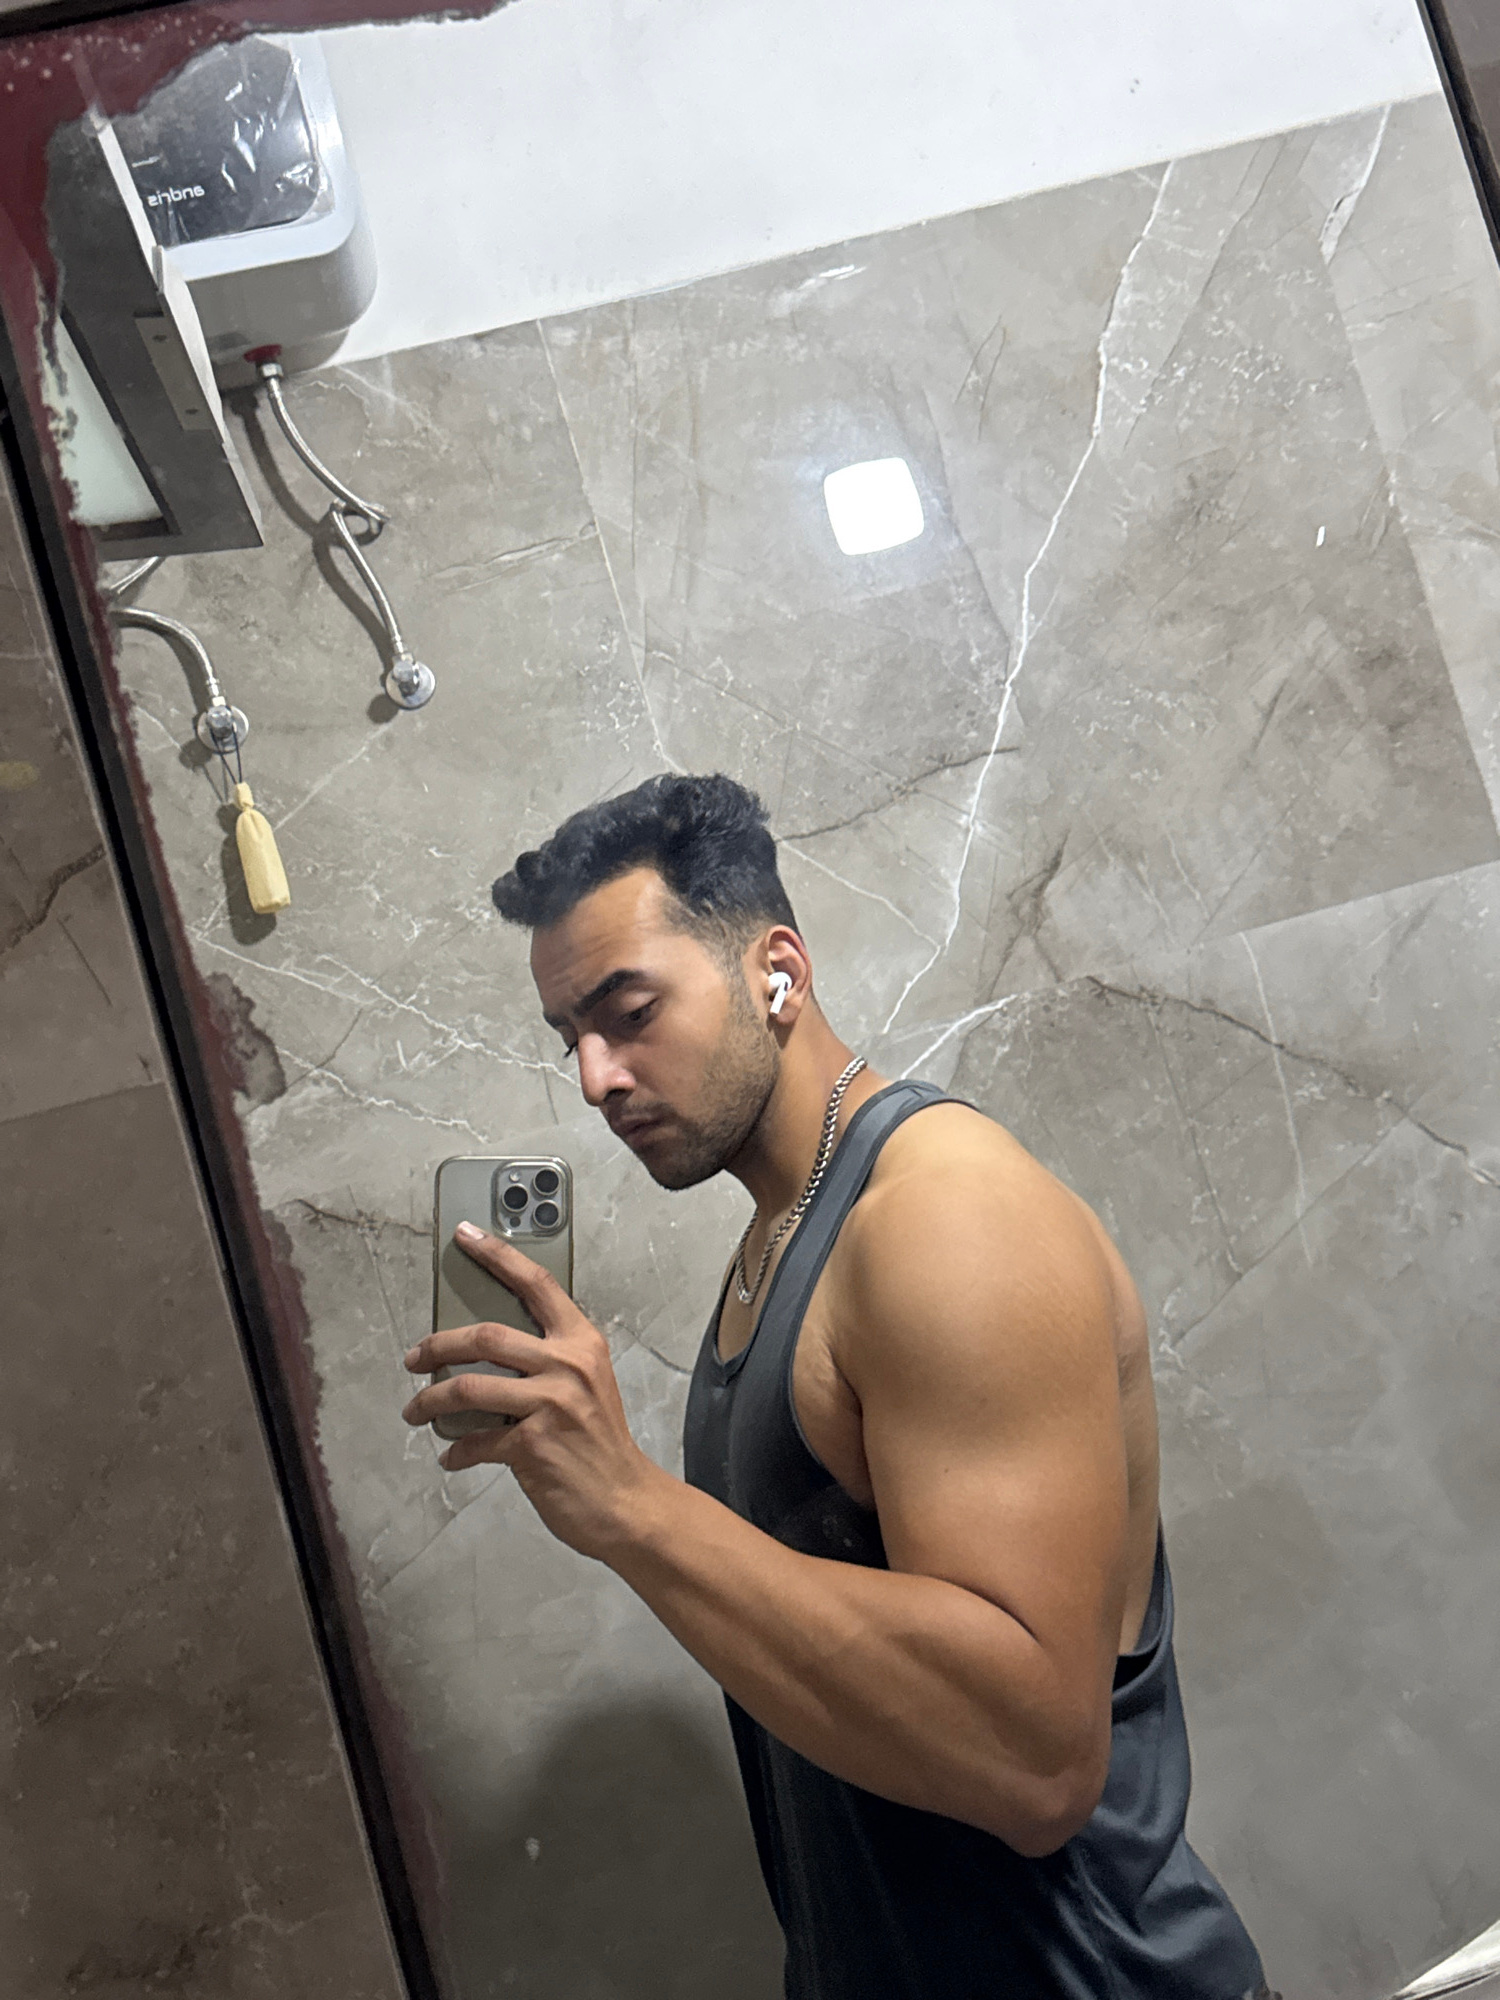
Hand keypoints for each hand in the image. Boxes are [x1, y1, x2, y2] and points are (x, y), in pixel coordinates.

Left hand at [402, 1222, 665, 1559]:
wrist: (625, 1502)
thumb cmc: (600, 1444)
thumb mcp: (586, 1384)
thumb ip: (548, 1359)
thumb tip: (486, 1349)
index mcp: (582, 1342)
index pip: (536, 1284)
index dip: (497, 1255)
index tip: (465, 1235)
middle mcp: (568, 1365)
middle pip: (485, 1335)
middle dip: (437, 1344)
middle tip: (414, 1357)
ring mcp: (550, 1404)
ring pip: (467, 1386)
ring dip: (430, 1400)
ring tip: (416, 1410)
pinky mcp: (532, 1445)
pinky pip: (475, 1441)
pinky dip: (456, 1450)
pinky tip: (451, 1456)